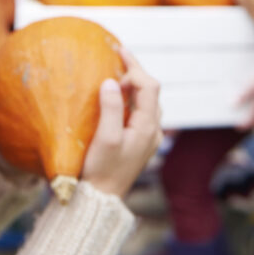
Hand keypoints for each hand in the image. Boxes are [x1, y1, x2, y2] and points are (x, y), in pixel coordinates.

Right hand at [82, 47, 162, 198]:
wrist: (100, 199)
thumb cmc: (101, 170)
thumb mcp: (105, 138)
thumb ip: (111, 108)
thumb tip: (110, 82)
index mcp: (147, 127)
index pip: (149, 86)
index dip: (135, 67)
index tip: (117, 54)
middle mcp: (152, 130)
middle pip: (150, 91)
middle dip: (135, 71)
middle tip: (117, 55)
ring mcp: (147, 137)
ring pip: (147, 101)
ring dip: (134, 84)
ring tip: (115, 72)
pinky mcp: (138, 142)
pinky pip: (140, 111)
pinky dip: (131, 97)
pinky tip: (116, 96)